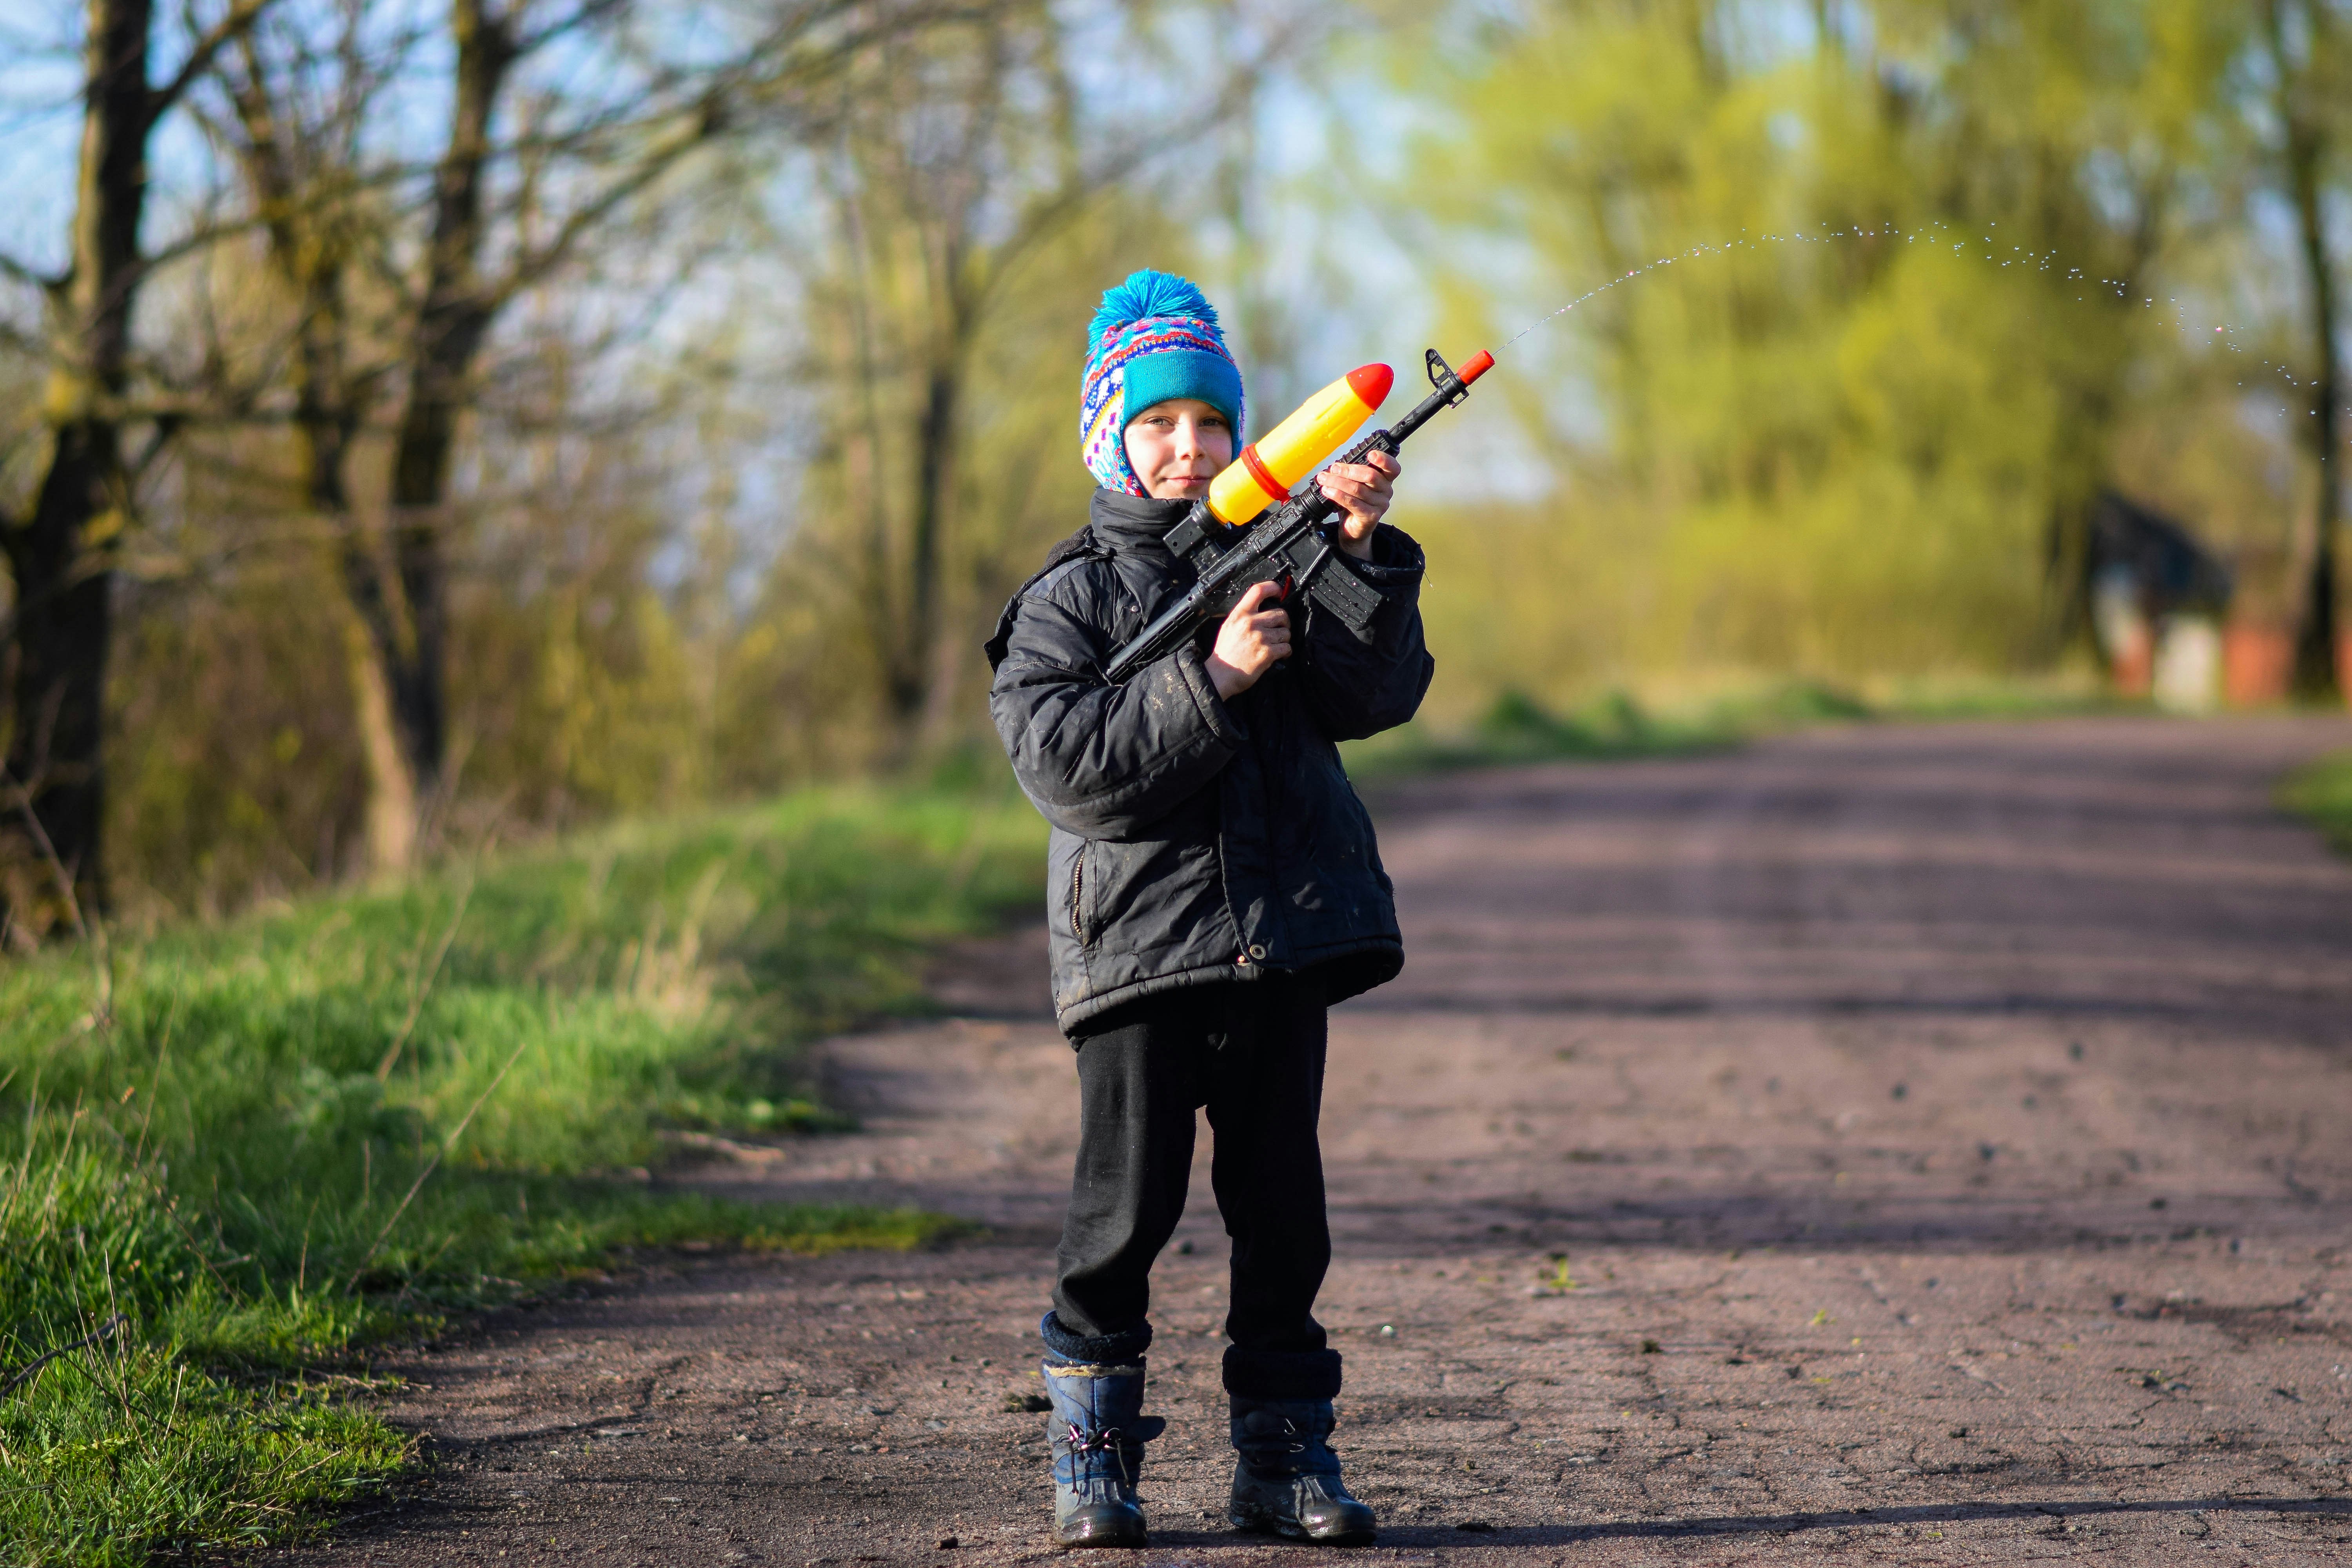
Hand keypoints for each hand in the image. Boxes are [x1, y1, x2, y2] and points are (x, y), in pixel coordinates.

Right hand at [1204, 580, 1290, 698]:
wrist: (1220, 675)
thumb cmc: (1225, 653)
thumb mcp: (1229, 626)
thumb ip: (1244, 615)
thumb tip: (1261, 609)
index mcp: (1240, 614)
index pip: (1258, 590)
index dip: (1273, 587)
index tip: (1279, 592)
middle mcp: (1250, 622)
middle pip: (1280, 613)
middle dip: (1284, 623)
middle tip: (1280, 630)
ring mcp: (1260, 637)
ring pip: (1285, 632)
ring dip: (1284, 640)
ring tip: (1276, 646)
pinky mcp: (1267, 653)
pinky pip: (1286, 647)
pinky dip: (1285, 652)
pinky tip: (1279, 656)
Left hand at [1316, 449, 1399, 559]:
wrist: (1354, 529)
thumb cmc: (1355, 503)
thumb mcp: (1355, 484)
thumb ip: (1351, 474)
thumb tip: (1335, 467)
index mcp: (1385, 479)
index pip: (1392, 468)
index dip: (1384, 460)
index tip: (1370, 454)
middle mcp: (1386, 491)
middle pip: (1370, 476)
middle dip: (1348, 471)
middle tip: (1333, 469)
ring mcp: (1380, 505)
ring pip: (1358, 489)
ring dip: (1338, 482)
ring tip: (1324, 480)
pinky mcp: (1371, 516)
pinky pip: (1353, 503)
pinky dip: (1338, 495)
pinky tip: (1328, 492)